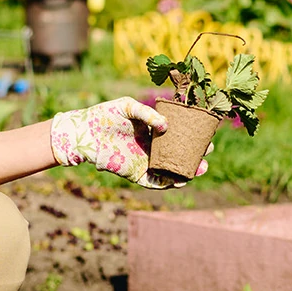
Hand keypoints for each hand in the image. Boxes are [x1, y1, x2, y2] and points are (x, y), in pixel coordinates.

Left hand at [50, 97, 207, 188]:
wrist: (84, 133)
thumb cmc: (105, 115)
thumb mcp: (128, 106)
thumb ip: (148, 114)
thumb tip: (166, 126)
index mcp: (153, 131)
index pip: (178, 135)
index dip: (192, 136)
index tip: (206, 135)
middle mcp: (152, 148)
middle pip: (178, 154)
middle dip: (194, 156)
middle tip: (207, 153)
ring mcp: (145, 162)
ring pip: (170, 170)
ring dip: (186, 172)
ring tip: (199, 169)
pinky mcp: (135, 174)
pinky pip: (155, 182)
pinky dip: (168, 183)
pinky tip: (180, 181)